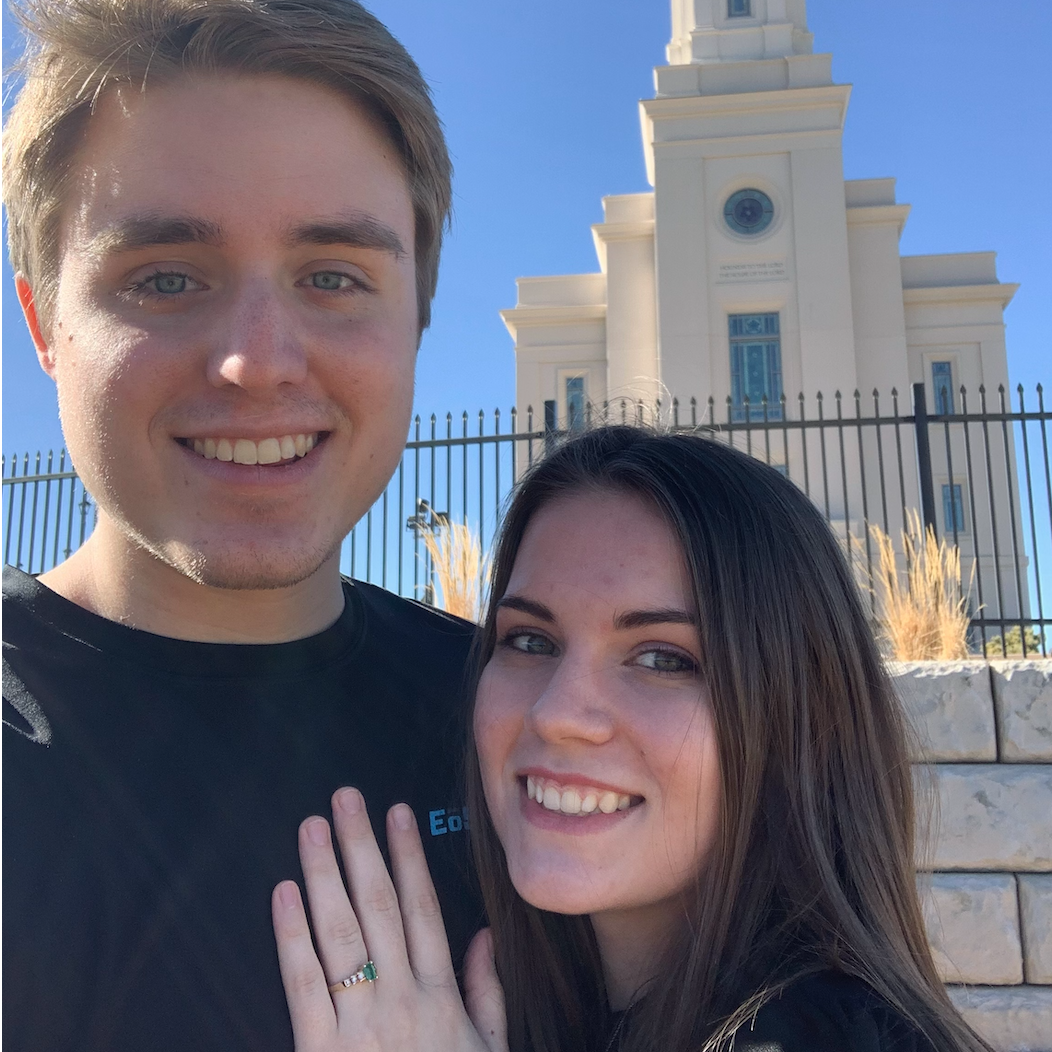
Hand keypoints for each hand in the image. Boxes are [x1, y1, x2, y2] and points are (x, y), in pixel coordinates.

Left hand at [272, 787, 507, 1051]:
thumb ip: (486, 993)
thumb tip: (482, 935)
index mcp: (440, 998)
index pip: (422, 909)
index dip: (408, 857)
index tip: (398, 814)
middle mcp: (400, 1000)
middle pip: (378, 907)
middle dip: (361, 847)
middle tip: (345, 799)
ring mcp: (359, 1025)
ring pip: (340, 933)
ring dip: (324, 873)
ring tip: (313, 828)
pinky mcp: (320, 1051)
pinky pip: (303, 984)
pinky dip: (292, 935)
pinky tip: (285, 894)